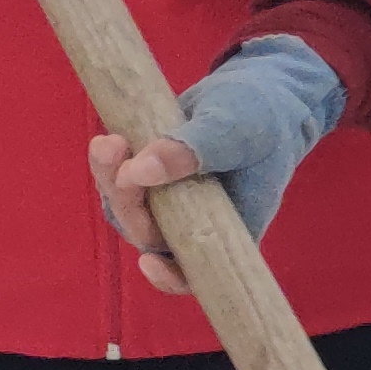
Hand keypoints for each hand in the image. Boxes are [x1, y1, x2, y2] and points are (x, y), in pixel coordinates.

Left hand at [93, 33, 343, 291]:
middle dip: (127, 200)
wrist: (257, 93)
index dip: (170, 276)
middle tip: (117, 151)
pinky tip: (111, 141)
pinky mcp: (152, 182)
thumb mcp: (236, 129)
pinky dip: (110, 168)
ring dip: (111, 181)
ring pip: (128, 211)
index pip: (198, 270)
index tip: (149, 261)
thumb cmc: (260, 117)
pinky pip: (121, 187)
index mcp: (232, 228)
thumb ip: (192, 150)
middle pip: (150, 235)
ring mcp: (171, 205)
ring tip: (110, 142)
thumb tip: (138, 172)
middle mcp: (198, 225)